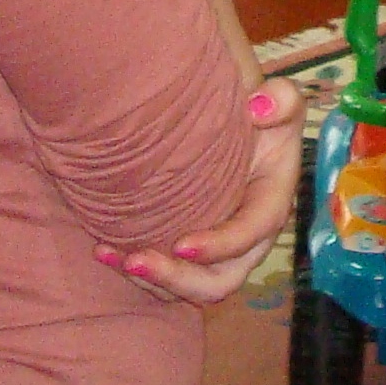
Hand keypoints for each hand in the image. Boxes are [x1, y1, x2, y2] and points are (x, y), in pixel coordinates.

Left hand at [95, 78, 305, 303]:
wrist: (236, 121)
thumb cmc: (258, 111)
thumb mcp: (280, 99)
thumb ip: (282, 99)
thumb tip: (259, 108)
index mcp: (270, 205)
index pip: (250, 235)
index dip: (219, 246)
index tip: (181, 244)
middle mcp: (247, 239)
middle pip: (219, 281)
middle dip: (178, 279)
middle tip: (136, 259)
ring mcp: (218, 249)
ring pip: (189, 285)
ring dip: (150, 278)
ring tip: (110, 254)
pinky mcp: (191, 247)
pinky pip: (168, 273)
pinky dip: (134, 266)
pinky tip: (102, 248)